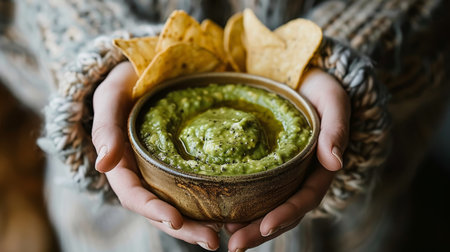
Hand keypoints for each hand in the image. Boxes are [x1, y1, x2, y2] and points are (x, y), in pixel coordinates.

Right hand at [91, 62, 220, 250]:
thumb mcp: (111, 96)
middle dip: (184, 228)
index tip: (177, 220)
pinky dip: (208, 201)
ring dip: (199, 223)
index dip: (152, 210)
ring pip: (179, 204)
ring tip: (225, 233)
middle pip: (160, 208)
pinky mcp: (181, 163)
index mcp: (122, 164)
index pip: (134, 195)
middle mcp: (143, 173)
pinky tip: (229, 208)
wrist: (147, 69)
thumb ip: (105, 128)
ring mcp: (163, 170)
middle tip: (213, 242)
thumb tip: (104, 165)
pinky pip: (194, 186)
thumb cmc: (126, 82)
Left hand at [225, 68, 349, 250]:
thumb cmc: (320, 86)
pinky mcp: (268, 165)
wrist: (302, 75)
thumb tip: (335, 161)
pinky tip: (222, 213)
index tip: (264, 226)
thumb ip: (336, 127)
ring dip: (249, 226)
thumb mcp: (333, 99)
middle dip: (260, 231)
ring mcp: (284, 172)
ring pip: (268, 206)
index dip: (286, 214)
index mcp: (320, 166)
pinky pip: (256, 190)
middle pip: (283, 211)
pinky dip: (242, 205)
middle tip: (234, 245)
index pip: (306, 198)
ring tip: (225, 236)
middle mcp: (302, 175)